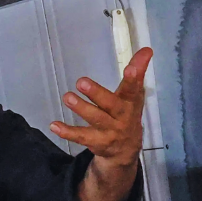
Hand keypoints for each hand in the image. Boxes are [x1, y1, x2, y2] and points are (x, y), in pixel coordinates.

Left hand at [50, 48, 151, 168]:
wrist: (125, 150)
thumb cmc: (127, 114)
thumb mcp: (134, 94)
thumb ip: (137, 72)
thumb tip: (146, 49)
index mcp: (131, 102)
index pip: (133, 89)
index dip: (133, 79)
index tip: (130, 69)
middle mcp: (121, 117)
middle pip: (110, 105)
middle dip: (97, 93)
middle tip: (81, 82)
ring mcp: (109, 131)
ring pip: (95, 119)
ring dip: (81, 108)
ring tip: (67, 97)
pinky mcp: (96, 142)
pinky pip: (81, 137)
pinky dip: (67, 132)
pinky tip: (54, 125)